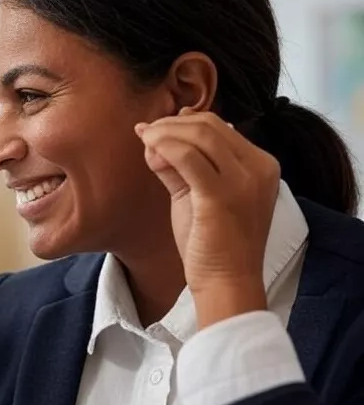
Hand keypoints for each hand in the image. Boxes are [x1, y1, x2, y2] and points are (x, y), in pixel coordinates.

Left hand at [135, 108, 278, 327]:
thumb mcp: (198, 197)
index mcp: (261, 165)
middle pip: (210, 125)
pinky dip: (165, 148)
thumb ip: (180, 168)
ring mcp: (244, 180)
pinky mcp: (222, 195)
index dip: (183, 122)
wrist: (228, 282)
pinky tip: (149, 152)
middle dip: (171, 124)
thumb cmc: (214, 244)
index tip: (156, 128)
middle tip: (145, 132)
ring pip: (200, 135)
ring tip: (144, 140)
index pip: (220, 127)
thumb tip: (153, 143)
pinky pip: (188, 157)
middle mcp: (259, 167)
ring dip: (165, 132)